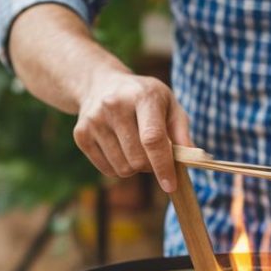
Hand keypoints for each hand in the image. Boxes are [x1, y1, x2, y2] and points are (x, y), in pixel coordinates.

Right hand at [74, 72, 191, 191]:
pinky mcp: (80, 135)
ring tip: (135, 147)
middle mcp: (114, 106)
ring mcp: (94, 120)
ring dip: (135, 167)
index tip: (170, 185)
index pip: (152, 139)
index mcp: (142, 96)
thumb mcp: (168, 103)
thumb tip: (190, 157)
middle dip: (151, 166)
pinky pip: (107, 170)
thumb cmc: (143, 98)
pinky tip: (119, 147)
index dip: (163, 165)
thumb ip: (182, 130)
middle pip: (138, 160)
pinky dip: (119, 167)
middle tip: (153, 154)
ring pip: (122, 169)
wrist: (100, 84)